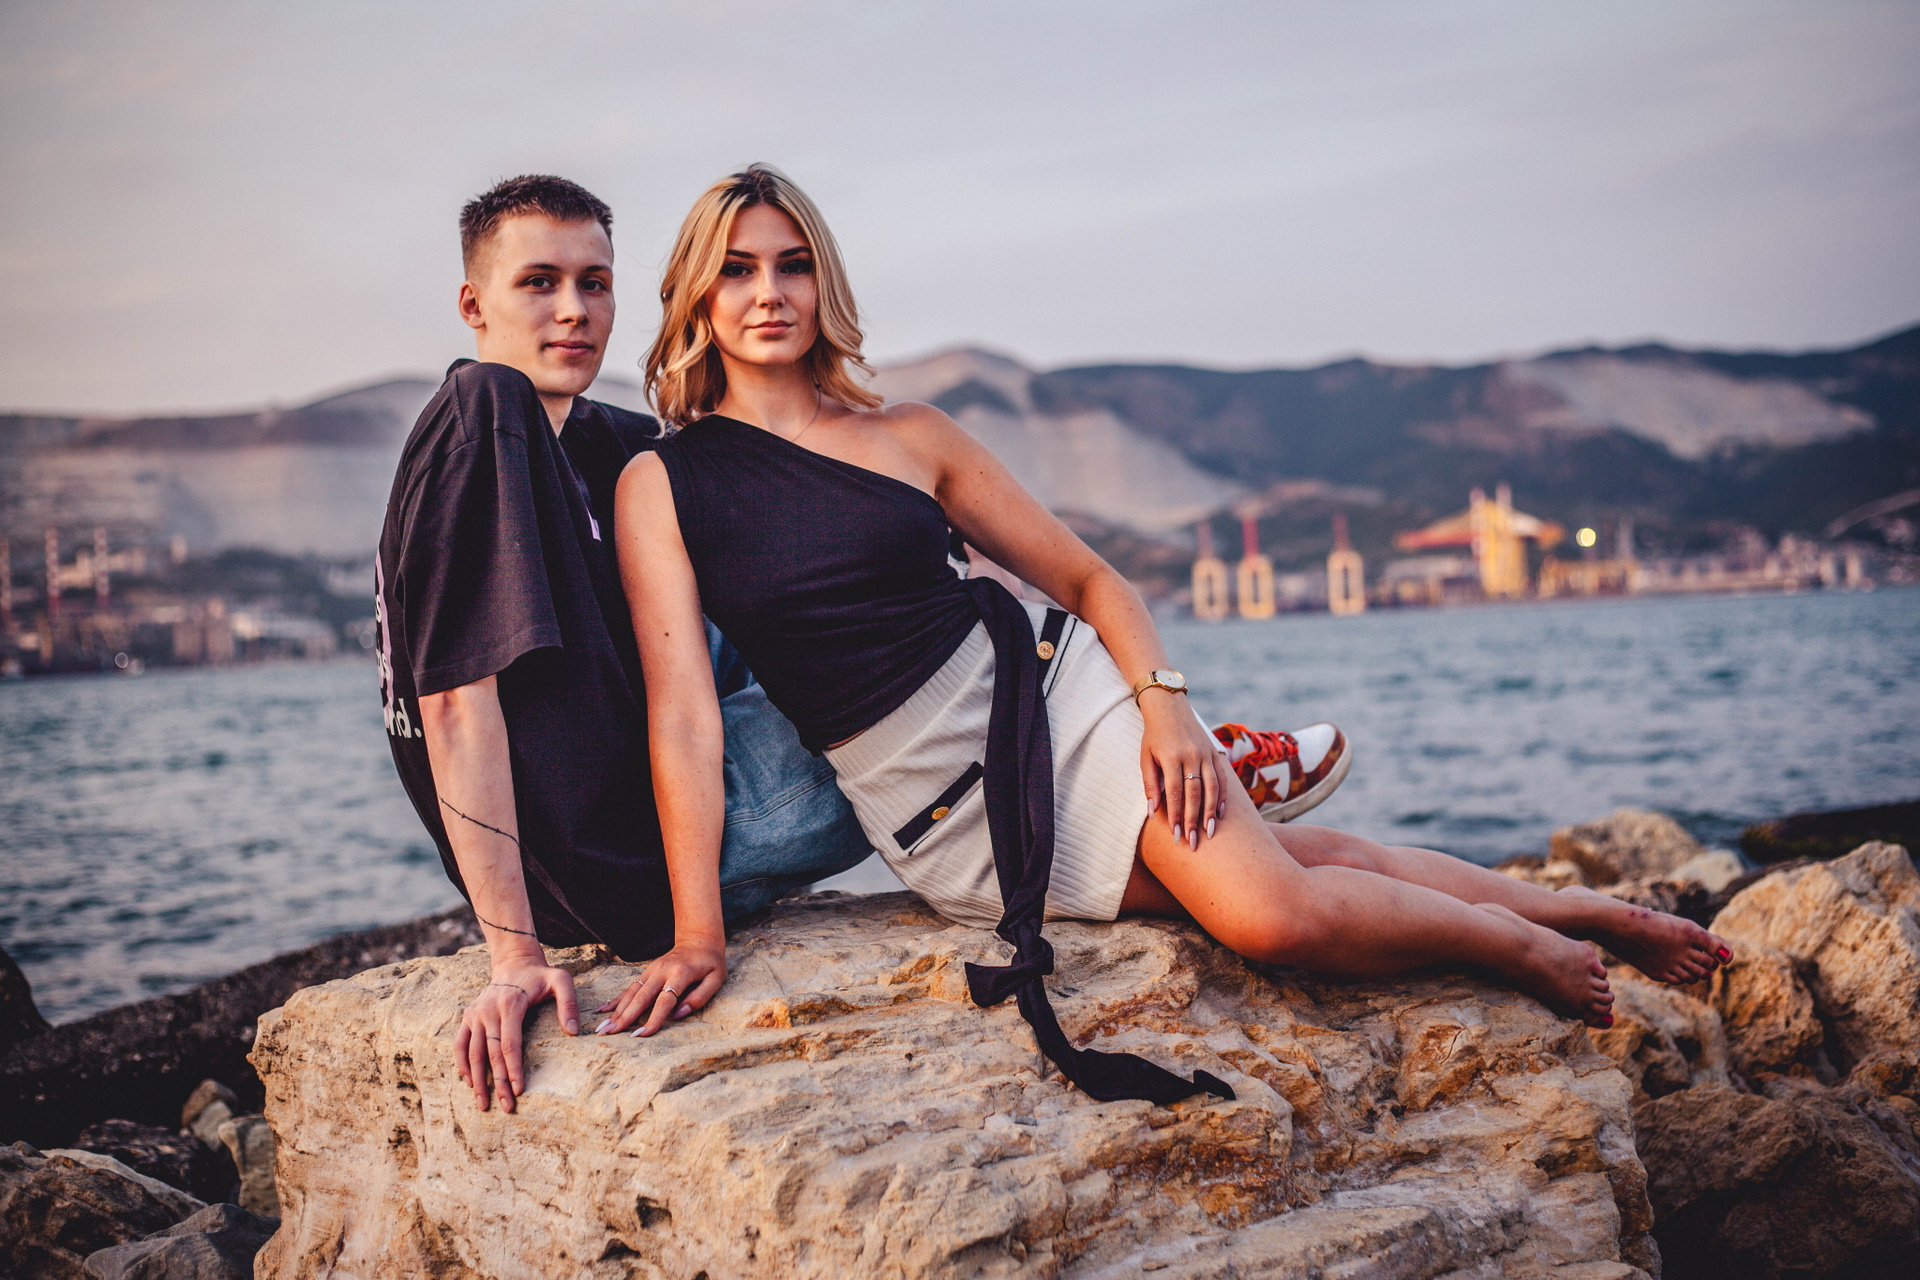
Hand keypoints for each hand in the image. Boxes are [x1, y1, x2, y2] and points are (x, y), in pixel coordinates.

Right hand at [454, 953, 579, 1113]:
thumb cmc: (541, 975)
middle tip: (506, 1107)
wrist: (514, 962)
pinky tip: (469, 1083)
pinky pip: (460, 1044)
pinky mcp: (467, 1016)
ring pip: (471, 1052)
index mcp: (510, 1004)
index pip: (509, 1043)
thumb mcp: (561, 980)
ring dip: (477, 1080)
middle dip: (497, 1082)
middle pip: (490, 1053)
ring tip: (483, 1104)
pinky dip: (462, 1064)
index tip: (519, 1090)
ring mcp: (474, 1014)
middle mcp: (488, 1010)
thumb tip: (573, 1031)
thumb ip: (569, 1003)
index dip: (512, 1068)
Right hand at [595, 936, 727, 1037]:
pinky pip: (629, 988)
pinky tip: (602, 1010)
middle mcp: (662, 971)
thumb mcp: (715, 979)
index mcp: (680, 974)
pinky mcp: (646, 972)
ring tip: (601, 1028)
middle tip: (607, 1034)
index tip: (639, 1036)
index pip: (664, 1001)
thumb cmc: (710, 963)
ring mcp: (652, 970)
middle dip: (623, 1018)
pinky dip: (615, 1000)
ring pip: (631, 993)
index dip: (652, 1019)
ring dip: (615, 1011)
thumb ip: (700, 997)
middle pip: (640, 997)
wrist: (699, 940)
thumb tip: (679, 1015)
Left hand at [1139, 693, 1222, 849]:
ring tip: (1209, 833)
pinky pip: (1222, 778)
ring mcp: (1206, 754)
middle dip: (1194, 820)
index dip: (1176, 816)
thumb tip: (1153, 813)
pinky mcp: (1214, 753)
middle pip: (1195, 794)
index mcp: (1172, 757)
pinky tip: (1220, 814)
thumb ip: (1150, 784)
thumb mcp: (1145, 757)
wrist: (1170, 708)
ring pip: (1212, 788)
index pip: (1175, 793)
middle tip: (1193, 843)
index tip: (1176, 836)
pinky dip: (1222, 797)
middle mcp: (1192, 756)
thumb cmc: (1153, 736)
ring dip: (1211, 812)